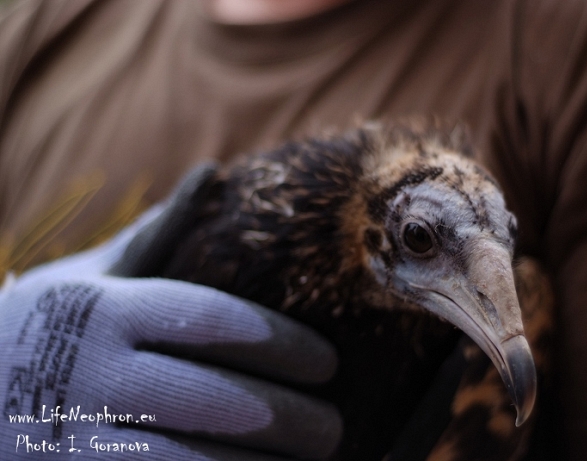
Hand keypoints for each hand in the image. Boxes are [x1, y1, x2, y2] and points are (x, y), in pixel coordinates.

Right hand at [0, 165, 341, 459]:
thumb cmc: (41, 330)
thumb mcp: (84, 277)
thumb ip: (153, 236)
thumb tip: (211, 173)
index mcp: (105, 310)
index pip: (213, 321)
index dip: (282, 345)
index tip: (328, 363)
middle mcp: (90, 371)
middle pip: (217, 399)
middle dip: (289, 420)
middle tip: (331, 429)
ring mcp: (73, 437)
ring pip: (192, 460)